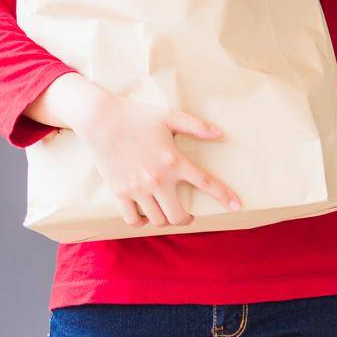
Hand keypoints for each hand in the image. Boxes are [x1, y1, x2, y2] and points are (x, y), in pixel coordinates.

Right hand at [71, 89, 240, 228]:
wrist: (99, 118)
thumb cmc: (135, 115)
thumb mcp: (168, 116)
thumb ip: (195, 126)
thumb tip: (219, 133)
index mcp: (173, 160)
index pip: (206, 183)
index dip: (224, 196)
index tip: (237, 205)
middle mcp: (157, 179)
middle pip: (179, 216)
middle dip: (187, 219)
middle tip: (187, 214)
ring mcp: (137, 188)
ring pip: (158, 220)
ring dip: (165, 219)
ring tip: (165, 211)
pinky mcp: (119, 192)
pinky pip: (134, 219)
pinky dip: (142, 221)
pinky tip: (145, 215)